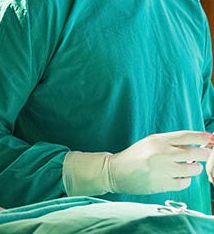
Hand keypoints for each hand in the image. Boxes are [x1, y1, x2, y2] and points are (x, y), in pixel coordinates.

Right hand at [63, 131, 213, 196]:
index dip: (202, 138)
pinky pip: (185, 182)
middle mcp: (161, 153)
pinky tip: (178, 177)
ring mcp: (162, 169)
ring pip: (192, 169)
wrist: (115, 171)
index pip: (186, 136)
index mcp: (158, 140)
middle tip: (203, 156)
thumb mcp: (150, 143)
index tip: (210, 139)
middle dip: (204, 155)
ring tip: (186, 168)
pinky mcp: (162, 183)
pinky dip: (185, 180)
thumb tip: (196, 144)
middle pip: (195, 153)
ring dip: (194, 169)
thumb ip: (170, 142)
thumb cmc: (135, 156)